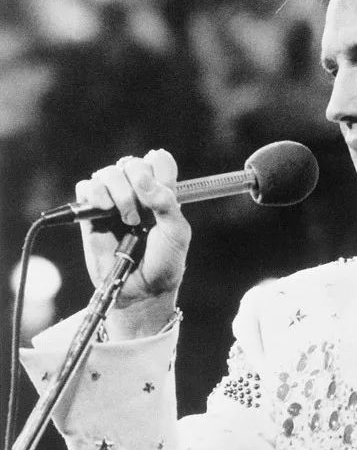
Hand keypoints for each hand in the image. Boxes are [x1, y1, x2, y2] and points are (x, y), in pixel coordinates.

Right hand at [75, 149, 190, 338]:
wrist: (141, 289)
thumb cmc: (164, 261)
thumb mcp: (177, 232)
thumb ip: (166, 202)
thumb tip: (141, 179)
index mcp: (162, 191)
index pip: (159, 160)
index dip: (159, 170)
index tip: (162, 191)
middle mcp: (137, 191)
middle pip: (133, 163)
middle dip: (138, 185)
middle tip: (143, 213)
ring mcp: (113, 200)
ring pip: (108, 173)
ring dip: (119, 193)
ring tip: (127, 219)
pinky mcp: (90, 213)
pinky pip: (86, 187)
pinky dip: (95, 194)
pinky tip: (105, 210)